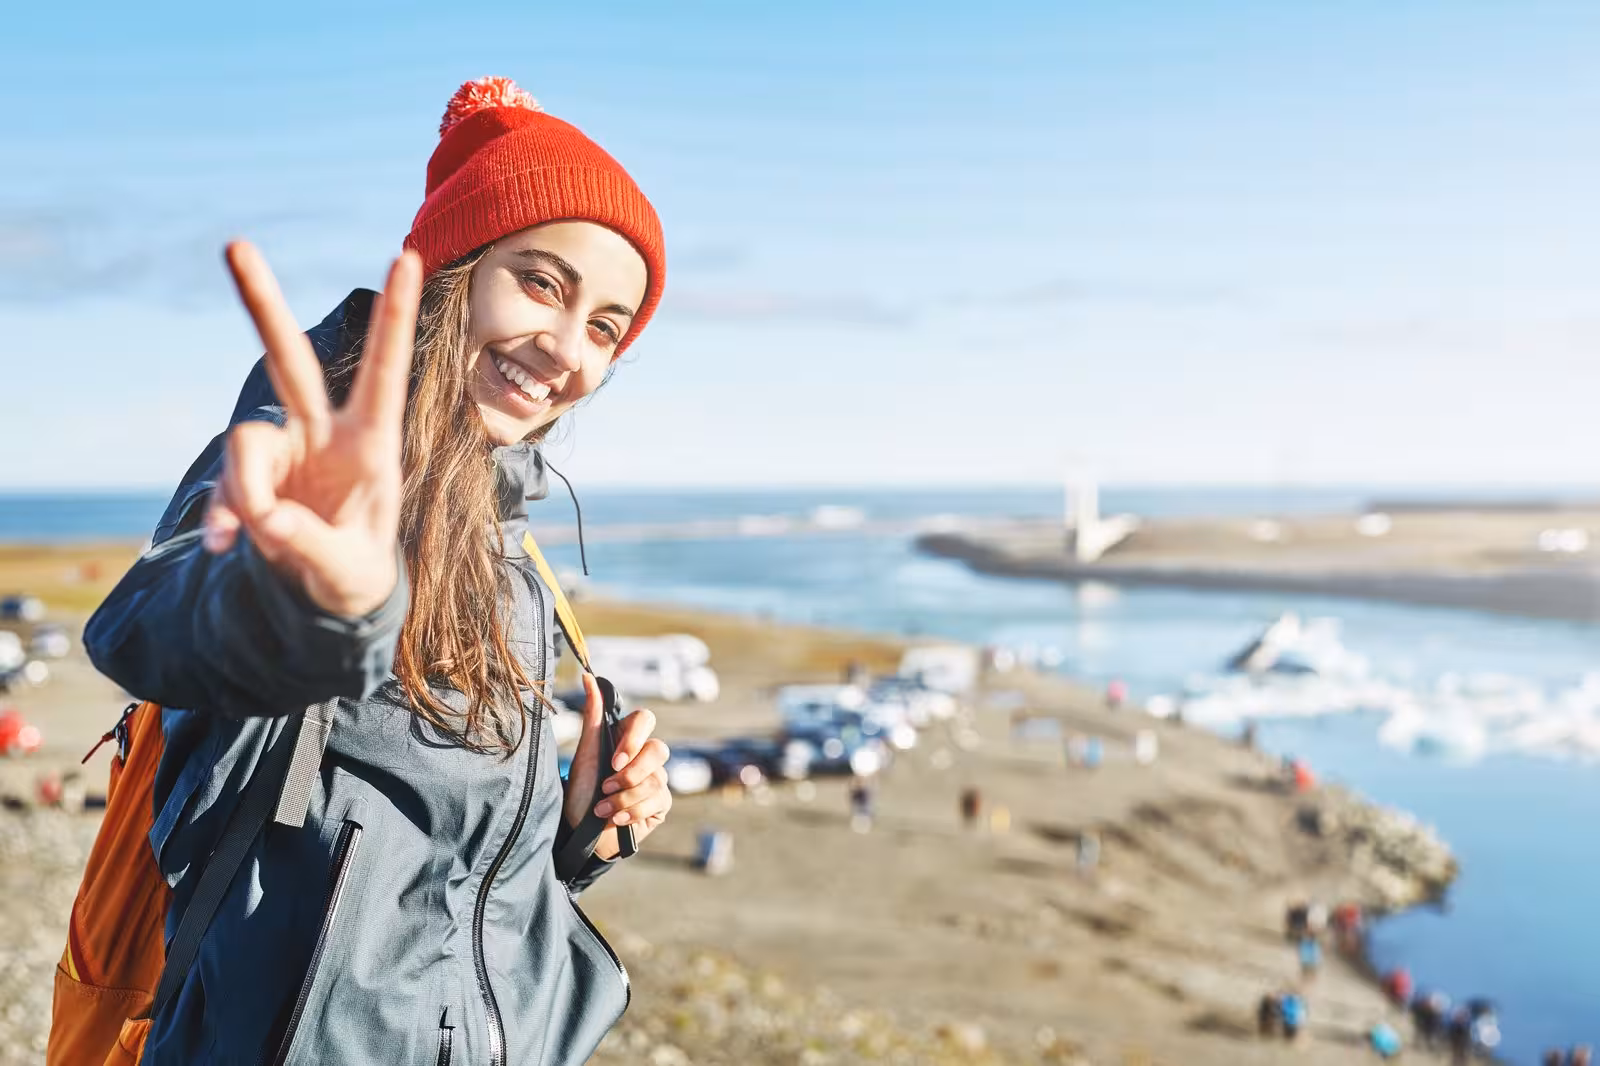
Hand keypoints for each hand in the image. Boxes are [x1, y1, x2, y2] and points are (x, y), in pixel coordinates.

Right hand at [203, 242, 421, 616]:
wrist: (329, 592)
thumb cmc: (356, 570)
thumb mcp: (349, 569)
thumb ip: (311, 544)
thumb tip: (265, 519)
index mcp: (371, 443)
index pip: (383, 371)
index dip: (393, 318)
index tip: (406, 256)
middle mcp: (323, 432)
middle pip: (289, 360)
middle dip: (261, 304)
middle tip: (234, 245)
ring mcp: (282, 449)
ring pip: (246, 441)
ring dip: (245, 489)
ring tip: (258, 534)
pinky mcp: (249, 474)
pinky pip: (225, 484)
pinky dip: (222, 515)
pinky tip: (224, 544)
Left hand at [563, 673, 671, 859]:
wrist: (581, 833)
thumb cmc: (581, 791)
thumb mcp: (585, 753)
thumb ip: (592, 715)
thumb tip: (588, 676)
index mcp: (627, 738)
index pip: (645, 719)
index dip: (634, 739)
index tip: (614, 760)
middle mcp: (644, 756)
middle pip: (659, 750)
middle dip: (631, 773)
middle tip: (606, 786)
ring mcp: (655, 780)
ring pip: (656, 780)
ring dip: (624, 798)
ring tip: (602, 809)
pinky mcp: (660, 804)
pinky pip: (658, 801)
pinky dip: (633, 812)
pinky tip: (616, 820)